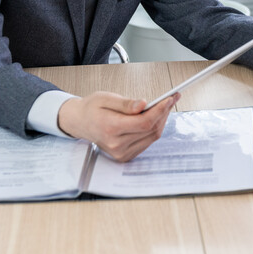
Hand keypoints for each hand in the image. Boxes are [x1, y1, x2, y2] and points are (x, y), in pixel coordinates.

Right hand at [57, 91, 178, 161]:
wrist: (80, 122)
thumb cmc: (92, 108)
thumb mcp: (106, 98)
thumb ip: (126, 103)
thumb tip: (143, 104)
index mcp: (110, 128)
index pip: (144, 122)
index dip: (161, 110)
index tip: (170, 98)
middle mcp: (116, 144)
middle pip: (151, 130)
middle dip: (164, 112)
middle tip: (171, 98)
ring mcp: (121, 153)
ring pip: (152, 136)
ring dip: (161, 120)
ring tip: (164, 105)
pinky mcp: (125, 156)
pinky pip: (147, 142)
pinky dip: (154, 129)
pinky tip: (155, 117)